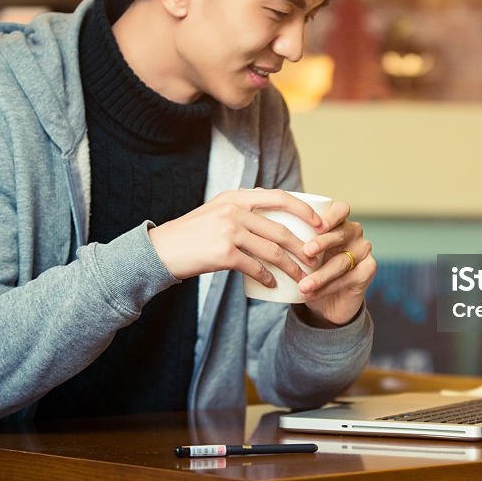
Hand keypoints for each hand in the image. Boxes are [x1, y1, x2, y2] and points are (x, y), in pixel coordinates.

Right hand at [148, 189, 323, 286]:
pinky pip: (255, 267)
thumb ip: (242, 210)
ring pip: (272, 251)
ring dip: (291, 267)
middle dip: (304, 247)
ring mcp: (229, 230)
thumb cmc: (192, 234)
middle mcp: (234, 209)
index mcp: (236, 196)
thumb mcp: (217, 211)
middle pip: (281, 229)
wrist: (160, 250)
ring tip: (302, 278)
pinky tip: (273, 284)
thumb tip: (274, 218)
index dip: (304, 210)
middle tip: (317, 259)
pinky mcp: (223, 252)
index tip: (321, 224)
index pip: (279, 197)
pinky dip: (267, 277)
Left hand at [297, 201, 375, 326]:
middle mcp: (354, 233)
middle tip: (306, 251)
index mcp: (338, 222)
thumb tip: (262, 207)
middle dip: (323, 242)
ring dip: (321, 274)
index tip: (316, 226)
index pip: (341, 210)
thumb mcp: (295, 250)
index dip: (331, 216)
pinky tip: (311, 294)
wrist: (324, 303)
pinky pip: (348, 278)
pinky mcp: (368, 271)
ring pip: (343, 260)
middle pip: (341, 234)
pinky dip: (327, 287)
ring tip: (302, 285)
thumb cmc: (307, 269)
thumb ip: (285, 232)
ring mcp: (363, 252)